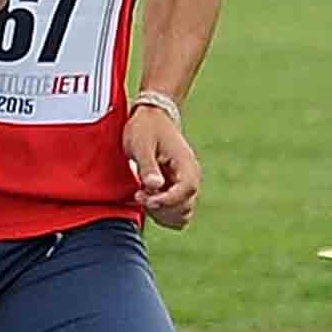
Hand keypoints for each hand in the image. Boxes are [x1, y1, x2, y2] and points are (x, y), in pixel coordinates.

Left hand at [123, 98, 199, 227]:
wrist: (152, 116)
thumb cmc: (146, 128)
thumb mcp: (141, 144)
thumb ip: (148, 166)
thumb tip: (154, 186)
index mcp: (186, 165)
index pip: (185, 193)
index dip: (164, 201)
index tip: (143, 197)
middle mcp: (191, 177)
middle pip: (184, 208)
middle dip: (160, 208)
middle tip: (140, 194)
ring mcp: (185, 184)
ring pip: (181, 215)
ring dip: (161, 212)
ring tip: (144, 195)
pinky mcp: (177, 188)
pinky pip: (176, 211)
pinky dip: (162, 211)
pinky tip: (148, 198)